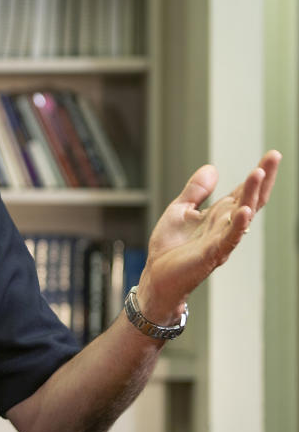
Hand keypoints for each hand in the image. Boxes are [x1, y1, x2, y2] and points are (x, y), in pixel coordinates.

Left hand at [136, 150, 280, 323]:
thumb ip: (196, 191)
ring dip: (251, 195)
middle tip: (274, 157)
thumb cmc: (169, 247)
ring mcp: (221, 239)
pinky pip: (230, 238)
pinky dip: (238, 224)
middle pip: (250, 199)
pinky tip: (244, 210)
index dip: (257, 174)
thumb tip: (212, 168)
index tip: (272, 155)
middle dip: (262, 178)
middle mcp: (225, 225)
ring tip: (258, 173)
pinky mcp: (212, 253)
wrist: (156, 276)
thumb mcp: (180, 210)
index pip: (243, 191)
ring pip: (243, 215)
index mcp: (219, 215)